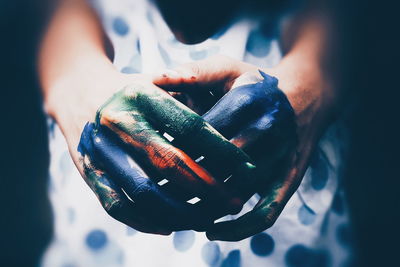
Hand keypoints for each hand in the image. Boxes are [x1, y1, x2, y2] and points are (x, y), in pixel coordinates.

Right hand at [76, 73, 257, 232]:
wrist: (78, 91)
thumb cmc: (132, 90)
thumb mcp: (159, 80)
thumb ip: (192, 98)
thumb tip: (233, 129)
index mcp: (142, 94)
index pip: (191, 126)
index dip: (223, 150)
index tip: (249, 168)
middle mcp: (119, 120)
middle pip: (170, 163)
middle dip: (208, 188)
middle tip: (235, 202)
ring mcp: (100, 148)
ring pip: (144, 192)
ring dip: (180, 212)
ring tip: (207, 219)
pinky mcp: (88, 170)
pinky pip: (117, 205)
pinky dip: (145, 221)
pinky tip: (170, 226)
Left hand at [154, 55, 334, 240]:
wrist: (305, 97)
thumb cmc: (256, 83)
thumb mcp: (228, 67)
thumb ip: (193, 72)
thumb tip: (156, 80)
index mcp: (247, 102)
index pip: (199, 135)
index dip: (171, 150)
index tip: (145, 160)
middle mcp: (266, 132)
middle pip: (214, 168)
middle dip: (179, 183)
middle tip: (148, 191)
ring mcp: (280, 159)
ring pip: (235, 194)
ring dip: (201, 210)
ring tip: (171, 213)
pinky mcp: (289, 179)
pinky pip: (266, 212)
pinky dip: (238, 229)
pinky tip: (211, 232)